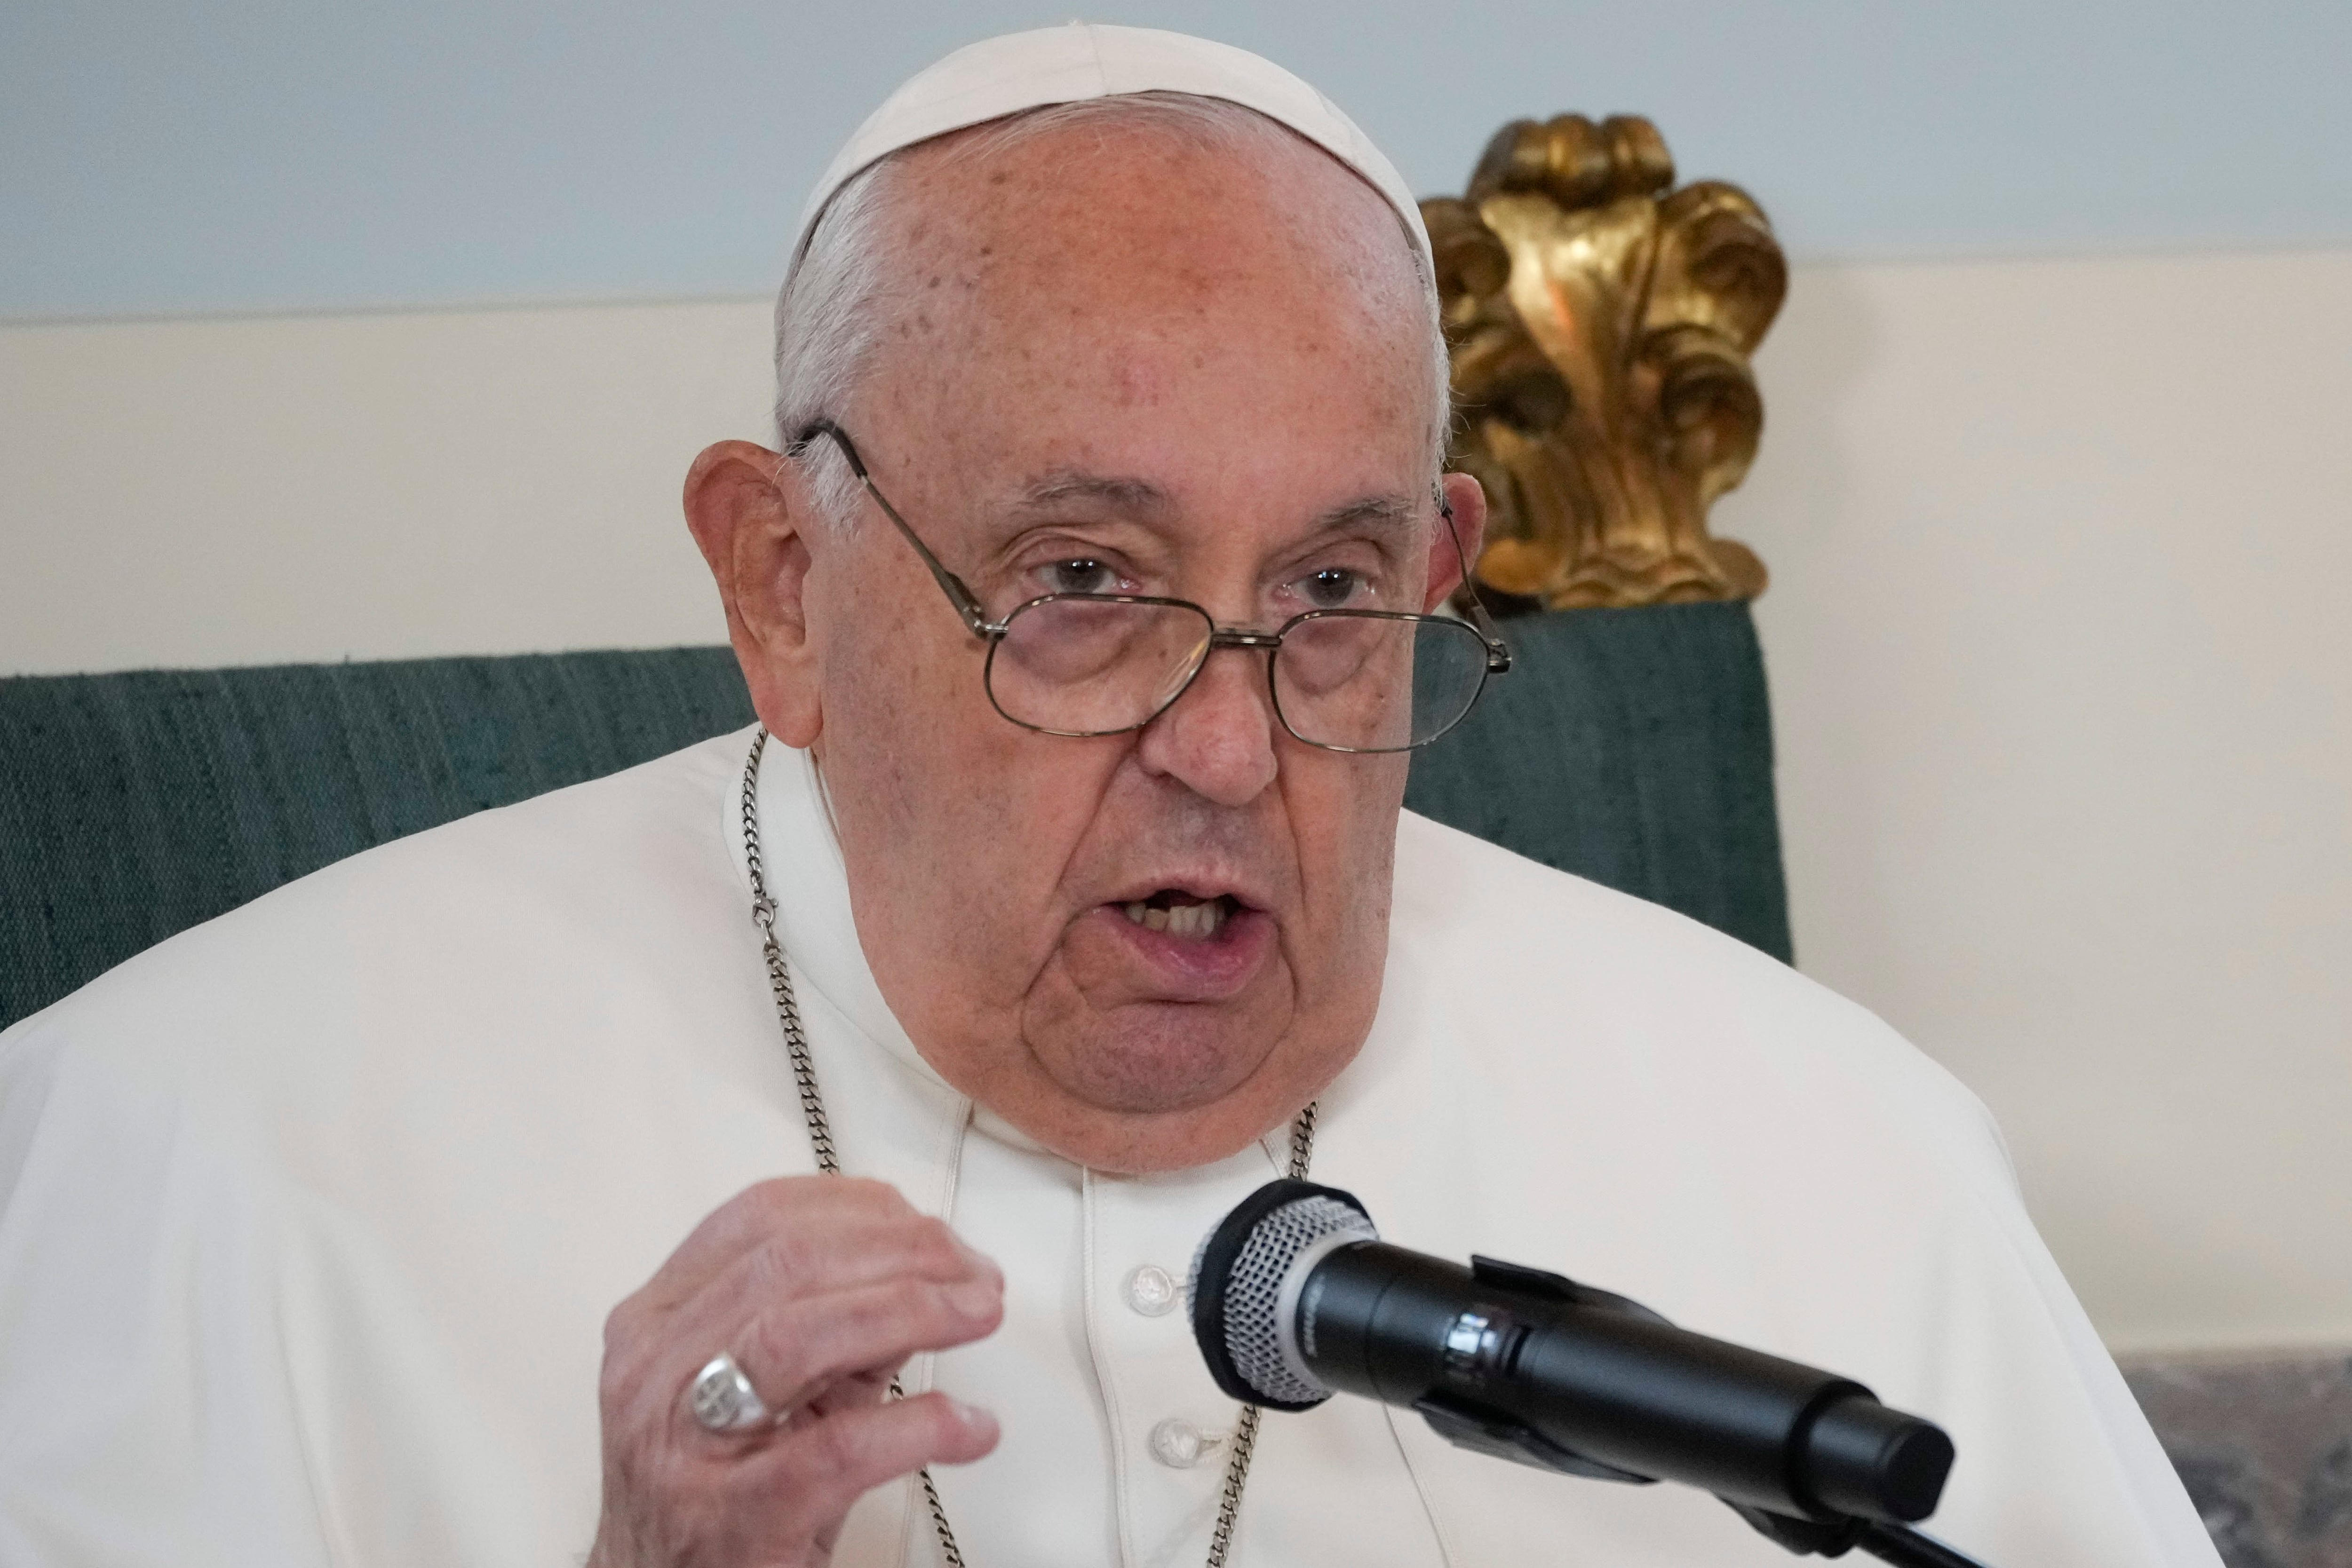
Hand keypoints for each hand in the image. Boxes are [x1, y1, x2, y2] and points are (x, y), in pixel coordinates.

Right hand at [587, 1176, 1003, 1566]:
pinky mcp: (737, 1519)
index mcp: (657, 1323)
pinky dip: (920, 1426)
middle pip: (789, 1264)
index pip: (758, 1219)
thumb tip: (924, 1269)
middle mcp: (659, 1373)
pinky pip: (839, 1450)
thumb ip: (827, 1323)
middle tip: (973, 1272)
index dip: (858, 1208)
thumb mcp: (755, 1387)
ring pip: (801, 1336)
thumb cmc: (712, 1493)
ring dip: (912, 1309)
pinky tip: (968, 1427)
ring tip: (977, 1314)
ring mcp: (691, 1446)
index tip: (925, 1224)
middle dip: (903, 1252)